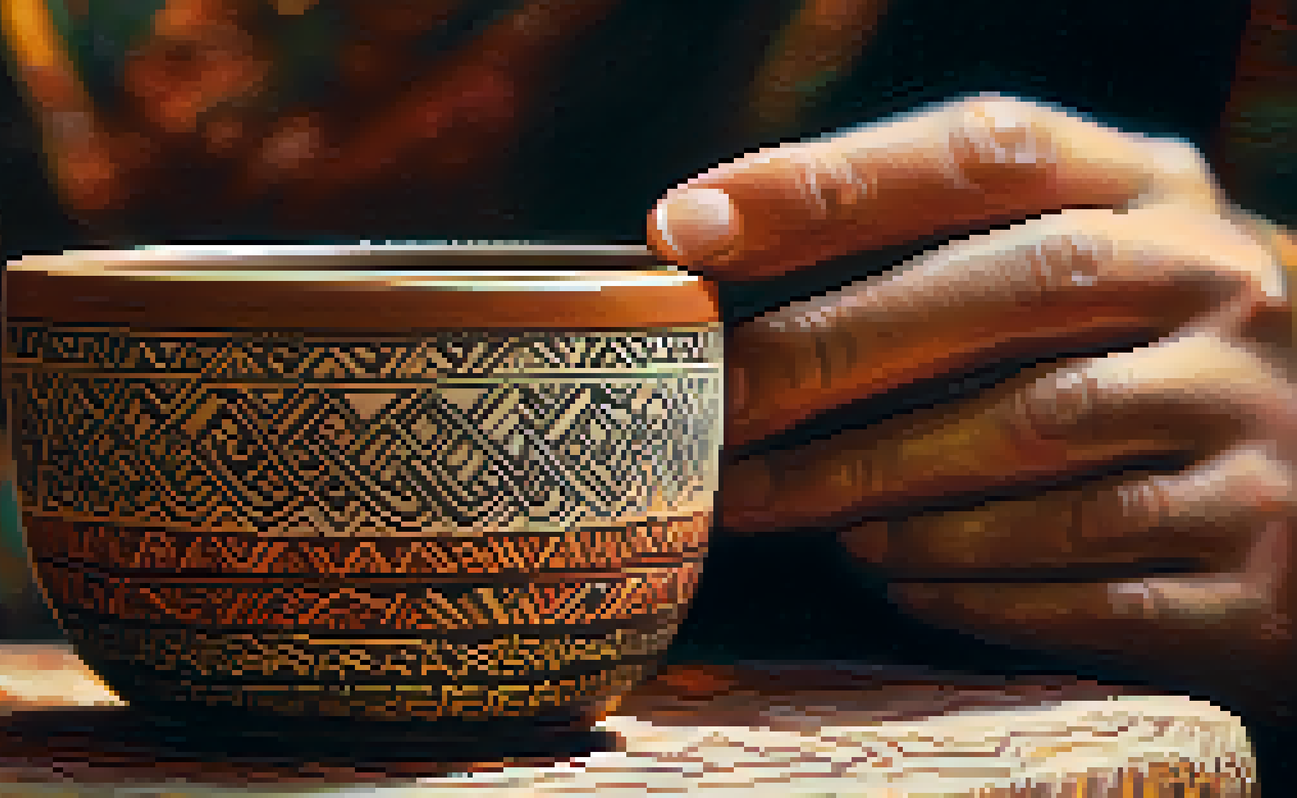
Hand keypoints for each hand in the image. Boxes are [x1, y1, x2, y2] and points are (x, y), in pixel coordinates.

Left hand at [648, 95, 1296, 722]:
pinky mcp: (1258, 559)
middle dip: (832, 346)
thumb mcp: (1064, 277)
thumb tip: (713, 265)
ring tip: (774, 502)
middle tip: (713, 406)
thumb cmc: (1124, 370)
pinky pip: (1086, 574)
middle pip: (1013, 284)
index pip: (984, 150)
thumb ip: (933, 256)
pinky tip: (887, 577)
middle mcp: (1222, 283)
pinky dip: (964, 579)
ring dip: (876, 477)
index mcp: (1154, 191)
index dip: (828, 182)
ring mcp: (1256, 420)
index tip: (687, 226)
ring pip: (1039, 435)